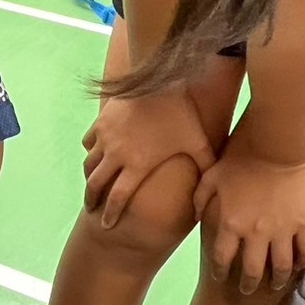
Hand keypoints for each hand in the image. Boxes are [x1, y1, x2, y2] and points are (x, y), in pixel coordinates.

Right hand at [82, 87, 215, 227]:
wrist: (158, 80)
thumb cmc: (180, 113)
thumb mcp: (198, 142)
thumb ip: (205, 167)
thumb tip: (214, 187)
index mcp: (136, 165)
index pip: (118, 197)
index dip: (110, 213)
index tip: (105, 225)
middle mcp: (116, 155)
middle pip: (95, 184)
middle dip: (91, 199)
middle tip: (91, 208)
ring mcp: (105, 137)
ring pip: (89, 164)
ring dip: (89, 176)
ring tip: (91, 183)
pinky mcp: (101, 122)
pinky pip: (89, 142)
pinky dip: (91, 150)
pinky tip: (94, 152)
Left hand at [193, 144, 304, 294]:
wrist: (277, 146)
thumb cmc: (241, 159)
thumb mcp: (210, 177)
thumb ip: (199, 199)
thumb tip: (197, 217)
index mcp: (231, 224)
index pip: (222, 258)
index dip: (220, 272)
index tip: (220, 278)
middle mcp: (256, 233)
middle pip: (253, 270)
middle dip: (248, 285)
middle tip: (247, 290)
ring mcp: (283, 230)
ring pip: (282, 266)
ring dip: (278, 279)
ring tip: (275, 285)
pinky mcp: (304, 222)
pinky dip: (303, 262)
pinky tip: (299, 266)